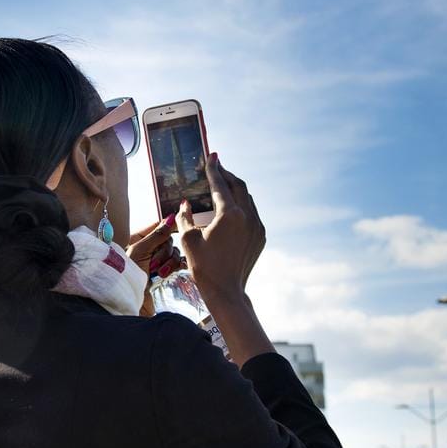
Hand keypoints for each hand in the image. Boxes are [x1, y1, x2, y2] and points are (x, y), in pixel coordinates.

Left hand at [125, 216, 182, 315]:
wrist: (130, 305)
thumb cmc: (127, 277)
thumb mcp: (140, 251)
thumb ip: (157, 235)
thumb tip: (170, 218)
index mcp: (137, 240)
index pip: (157, 227)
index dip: (165, 228)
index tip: (175, 225)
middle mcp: (147, 249)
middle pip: (167, 240)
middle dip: (163, 251)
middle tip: (153, 264)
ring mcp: (156, 262)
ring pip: (173, 252)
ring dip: (167, 262)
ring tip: (157, 273)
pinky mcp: (163, 273)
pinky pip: (176, 264)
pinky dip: (174, 267)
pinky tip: (167, 273)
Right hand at [175, 153, 264, 304]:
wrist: (228, 292)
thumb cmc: (204, 268)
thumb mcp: (188, 241)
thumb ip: (185, 217)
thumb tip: (186, 204)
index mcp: (230, 215)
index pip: (220, 185)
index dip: (214, 169)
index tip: (212, 156)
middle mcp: (248, 217)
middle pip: (239, 186)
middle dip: (227, 175)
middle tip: (216, 168)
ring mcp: (257, 227)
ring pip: (248, 199)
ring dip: (236, 190)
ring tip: (223, 187)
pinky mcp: (261, 237)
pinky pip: (252, 214)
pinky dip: (242, 206)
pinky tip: (231, 209)